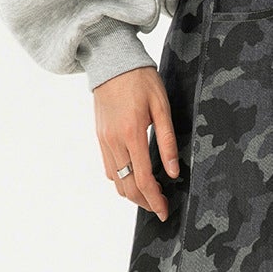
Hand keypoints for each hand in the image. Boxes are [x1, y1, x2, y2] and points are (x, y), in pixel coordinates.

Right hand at [92, 65, 179, 220]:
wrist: (112, 60)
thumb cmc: (141, 79)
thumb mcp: (162, 107)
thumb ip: (168, 141)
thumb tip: (173, 172)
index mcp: (132, 134)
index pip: (143, 179)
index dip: (155, 200)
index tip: (164, 211)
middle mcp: (114, 141)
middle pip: (127, 186)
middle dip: (144, 202)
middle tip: (159, 206)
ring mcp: (104, 140)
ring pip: (115, 181)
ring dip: (132, 194)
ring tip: (149, 195)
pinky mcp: (99, 137)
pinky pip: (108, 168)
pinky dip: (120, 180)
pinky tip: (134, 177)